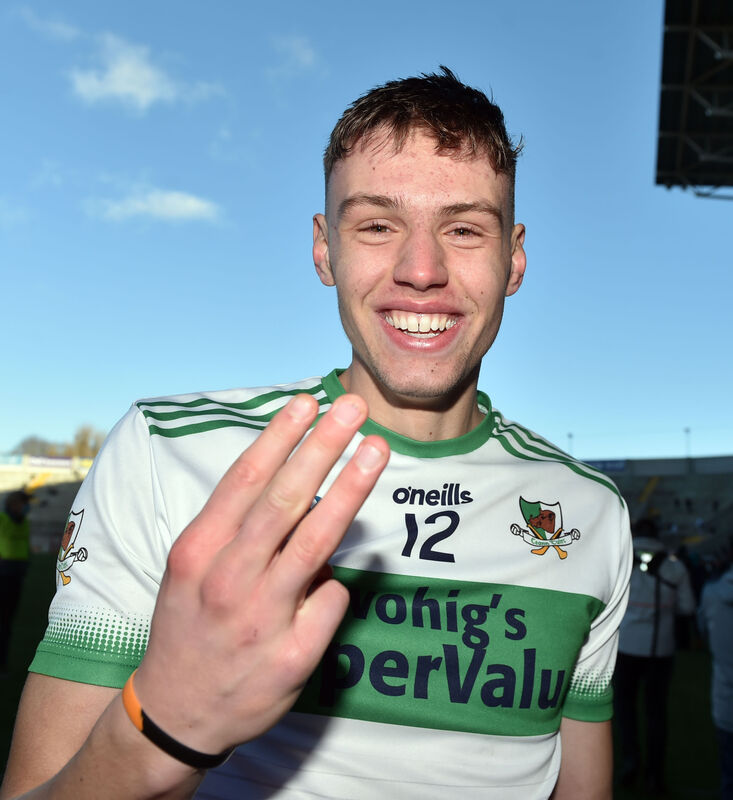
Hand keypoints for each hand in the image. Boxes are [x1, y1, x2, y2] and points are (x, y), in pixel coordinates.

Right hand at [133, 393, 387, 756]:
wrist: (177, 713)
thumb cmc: (189, 625)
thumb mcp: (192, 571)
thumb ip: (236, 530)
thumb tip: (296, 490)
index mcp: (198, 552)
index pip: (243, 481)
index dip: (278, 438)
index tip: (306, 403)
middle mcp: (228, 580)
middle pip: (285, 500)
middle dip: (322, 447)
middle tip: (352, 407)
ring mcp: (262, 620)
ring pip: (316, 542)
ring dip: (350, 489)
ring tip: (375, 450)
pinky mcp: (294, 656)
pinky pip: (332, 599)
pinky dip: (336, 582)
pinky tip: (327, 585)